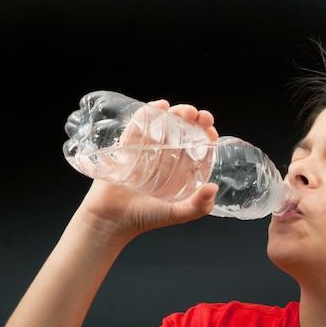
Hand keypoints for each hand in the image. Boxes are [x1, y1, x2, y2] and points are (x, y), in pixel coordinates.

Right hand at [78, 99, 220, 242]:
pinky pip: (139, 123)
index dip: (206, 133)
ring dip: (176, 112)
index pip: (198, 143)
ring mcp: (147, 147)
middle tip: (198, 117)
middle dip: (194, 117)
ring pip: (164, 122)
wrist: (112, 219)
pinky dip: (149, 111)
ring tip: (183, 112)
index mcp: (181, 167)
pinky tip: (160, 106)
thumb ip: (198, 206)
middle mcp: (166, 154)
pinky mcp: (128, 144)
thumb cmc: (146, 217)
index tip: (211, 130)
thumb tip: (213, 188)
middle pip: (183, 128)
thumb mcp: (178, 213)